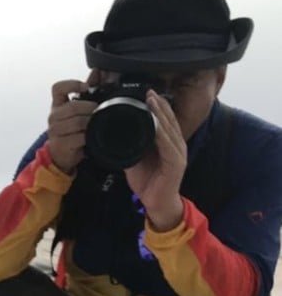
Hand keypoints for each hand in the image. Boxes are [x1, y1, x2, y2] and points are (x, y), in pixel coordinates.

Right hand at [46, 77, 96, 173]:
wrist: (62, 155)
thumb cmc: (71, 130)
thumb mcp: (77, 110)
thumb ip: (87, 91)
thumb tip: (98, 72)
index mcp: (57, 105)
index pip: (58, 88)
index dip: (72, 84)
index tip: (85, 87)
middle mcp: (53, 116)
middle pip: (73, 106)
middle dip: (90, 108)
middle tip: (98, 112)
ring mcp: (55, 131)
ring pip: (77, 122)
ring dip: (90, 123)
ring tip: (96, 125)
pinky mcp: (61, 144)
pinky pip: (79, 137)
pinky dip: (88, 136)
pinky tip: (90, 137)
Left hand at [124, 91, 185, 230]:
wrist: (156, 203)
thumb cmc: (148, 182)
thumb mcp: (135, 160)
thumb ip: (131, 146)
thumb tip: (116, 135)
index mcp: (168, 143)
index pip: (164, 121)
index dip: (157, 106)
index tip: (147, 93)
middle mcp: (176, 146)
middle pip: (169, 121)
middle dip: (159, 105)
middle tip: (149, 91)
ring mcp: (178, 154)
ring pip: (170, 130)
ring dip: (161, 115)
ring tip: (152, 102)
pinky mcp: (176, 165)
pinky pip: (169, 147)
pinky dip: (162, 135)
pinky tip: (157, 126)